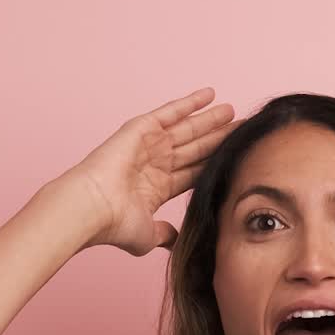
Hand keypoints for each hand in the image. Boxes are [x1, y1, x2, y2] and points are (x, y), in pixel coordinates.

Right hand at [71, 87, 238, 255]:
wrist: (93, 208)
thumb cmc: (115, 225)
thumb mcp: (148, 236)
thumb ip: (165, 234)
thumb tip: (175, 240)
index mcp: (157, 188)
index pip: (193, 172)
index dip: (213, 164)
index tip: (234, 158)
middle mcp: (155, 164)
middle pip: (195, 148)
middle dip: (217, 139)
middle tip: (241, 128)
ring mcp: (148, 145)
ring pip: (187, 129)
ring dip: (209, 120)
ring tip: (232, 111)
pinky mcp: (141, 129)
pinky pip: (170, 112)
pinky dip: (189, 103)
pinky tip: (209, 94)